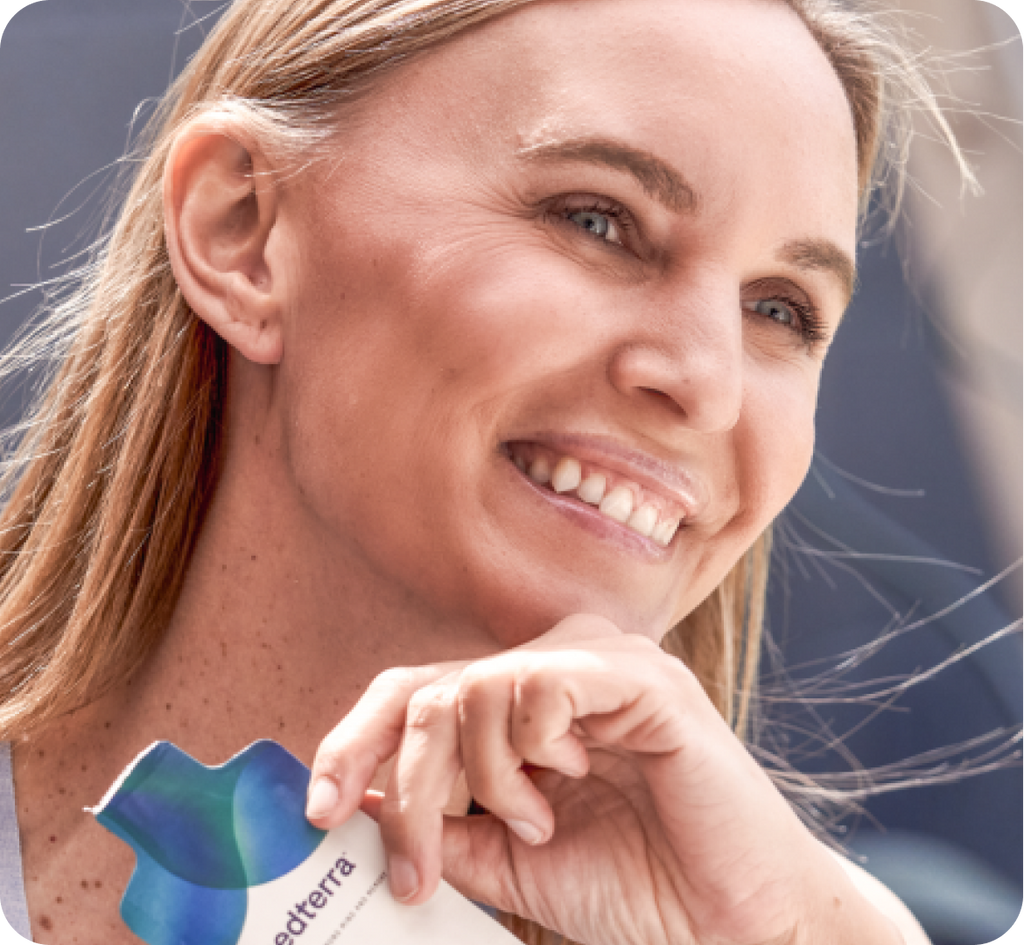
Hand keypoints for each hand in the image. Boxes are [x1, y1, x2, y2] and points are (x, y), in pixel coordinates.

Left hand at [305, 615, 902, 944]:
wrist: (729, 923)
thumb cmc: (632, 885)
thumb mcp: (507, 861)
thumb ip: (442, 826)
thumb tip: (358, 805)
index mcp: (525, 702)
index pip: (416, 691)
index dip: (355, 741)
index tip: (320, 810)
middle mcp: (556, 665)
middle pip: (430, 687)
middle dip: (406, 779)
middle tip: (419, 861)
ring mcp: (599, 661)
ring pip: (473, 688)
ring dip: (485, 780)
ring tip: (536, 822)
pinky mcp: (639, 674)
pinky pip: (537, 685)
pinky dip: (530, 750)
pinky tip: (571, 781)